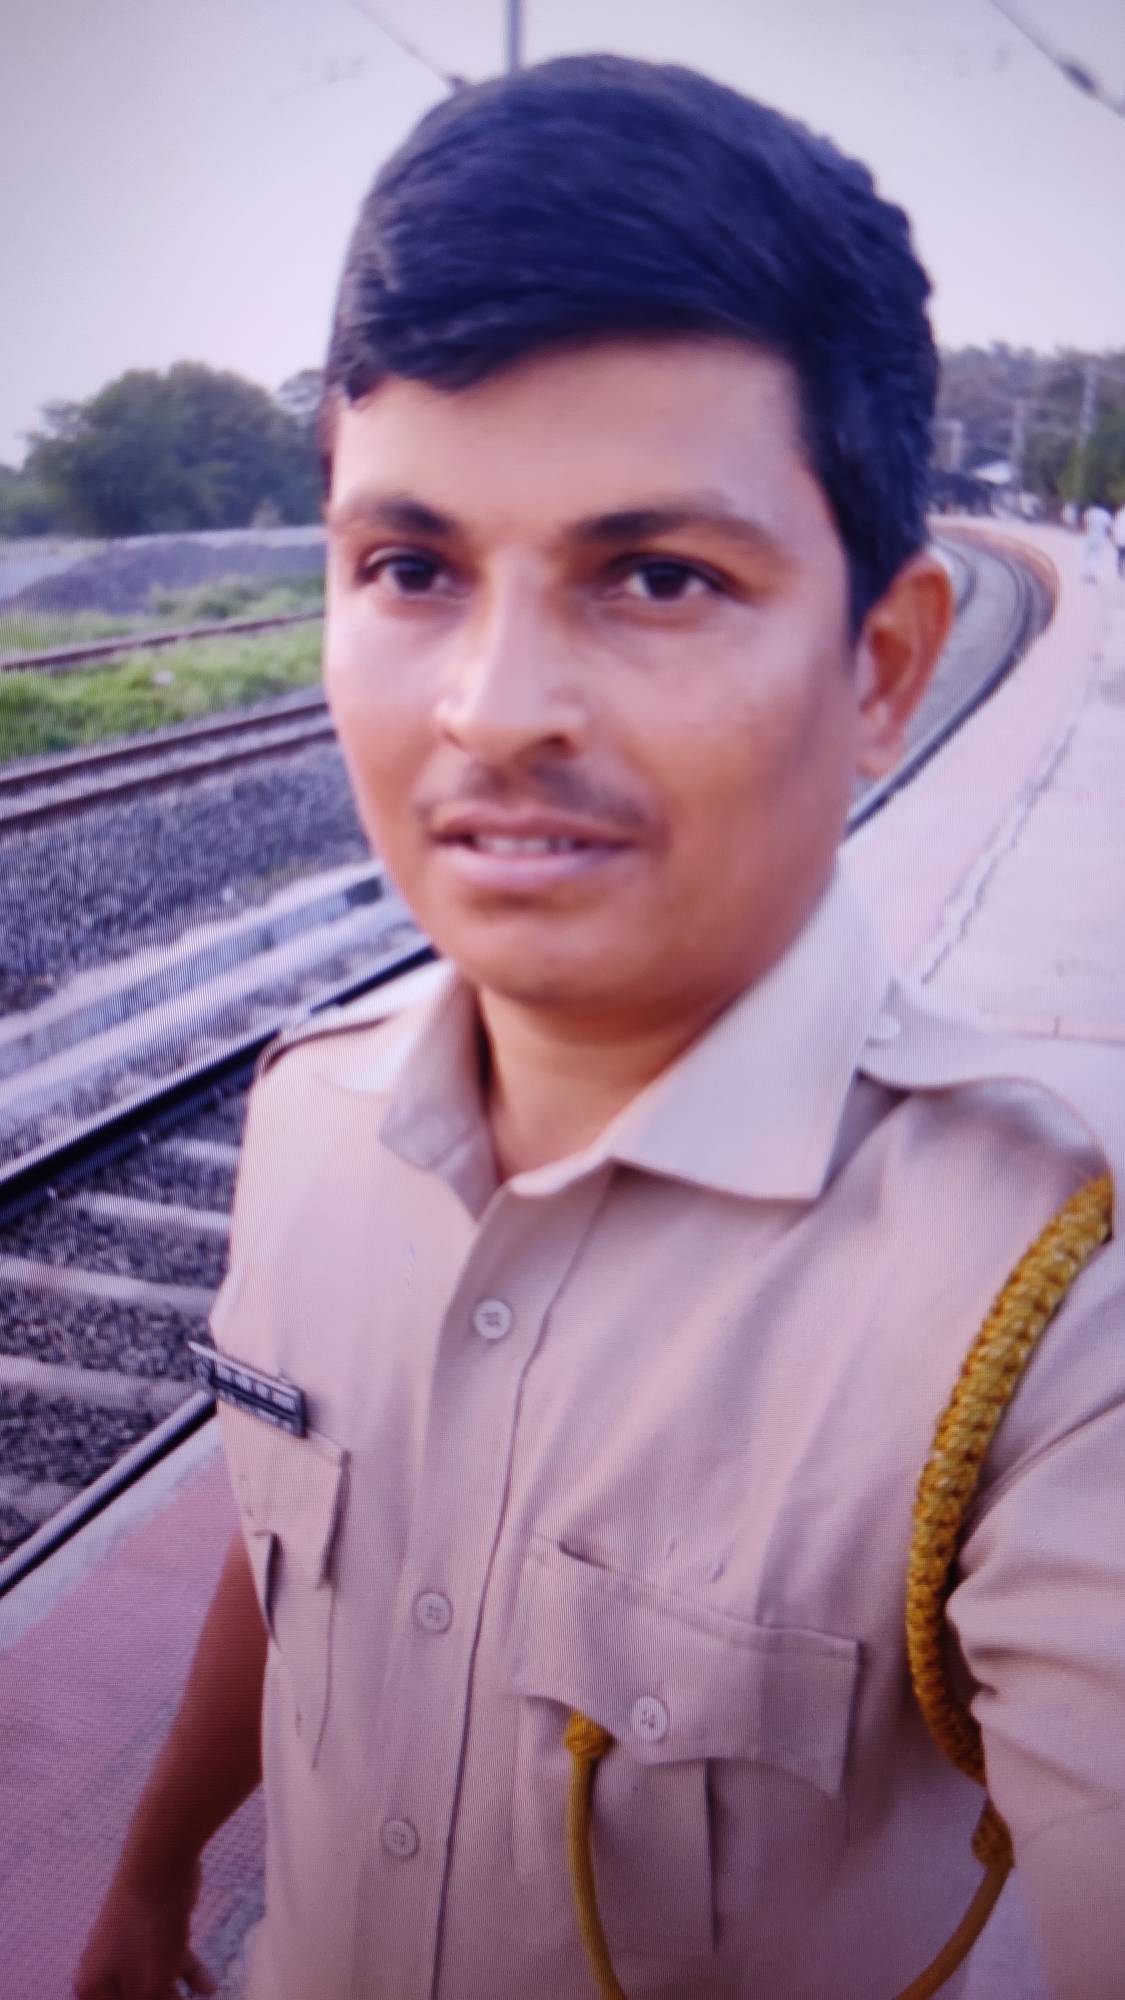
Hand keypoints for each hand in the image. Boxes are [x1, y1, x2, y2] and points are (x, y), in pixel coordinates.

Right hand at [73, 1858, 216, 1999]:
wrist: (159, 1864)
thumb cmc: (147, 1932)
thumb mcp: (151, 1987)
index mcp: (93, 1989)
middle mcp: (104, 1970)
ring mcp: (129, 1947)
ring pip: (155, 1984)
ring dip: (178, 1998)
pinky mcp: (152, 1930)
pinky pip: (169, 1962)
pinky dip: (187, 1975)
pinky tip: (209, 1988)